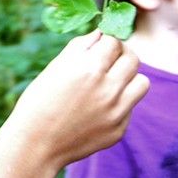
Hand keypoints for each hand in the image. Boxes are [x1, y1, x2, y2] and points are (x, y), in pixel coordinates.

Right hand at [2, 30, 148, 166]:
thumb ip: (80, 47)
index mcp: (89, 69)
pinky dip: (119, 102)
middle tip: (109, 60)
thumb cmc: (38, 102)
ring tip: (112, 82)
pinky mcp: (118, 129)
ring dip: (129, 78)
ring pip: (142, 82)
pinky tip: (98, 107)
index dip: (108, 41)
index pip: (114, 42)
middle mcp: (107, 89)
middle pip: (133, 59)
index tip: (102, 45)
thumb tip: (100, 33)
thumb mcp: (54, 68)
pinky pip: (130, 107)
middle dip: (122, 55)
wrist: (35, 144)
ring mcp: (116, 112)